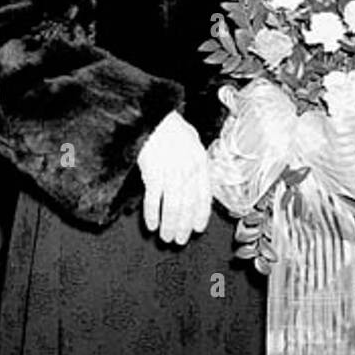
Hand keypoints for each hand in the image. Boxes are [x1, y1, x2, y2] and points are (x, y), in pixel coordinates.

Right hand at [138, 111, 211, 245]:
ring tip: (166, 237)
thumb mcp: (190, 141)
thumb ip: (195, 163)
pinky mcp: (153, 170)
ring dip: (170, 224)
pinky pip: (154, 198)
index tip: (197, 229)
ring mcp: (171, 169)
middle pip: (189, 204)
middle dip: (184, 225)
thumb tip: (196, 185)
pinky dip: (152, 214)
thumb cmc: (168, 127)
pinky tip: (152, 225)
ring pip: (173, 205)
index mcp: (200, 160)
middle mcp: (188, 167)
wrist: (150, 114)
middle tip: (180, 240)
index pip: (204, 194)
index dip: (201, 214)